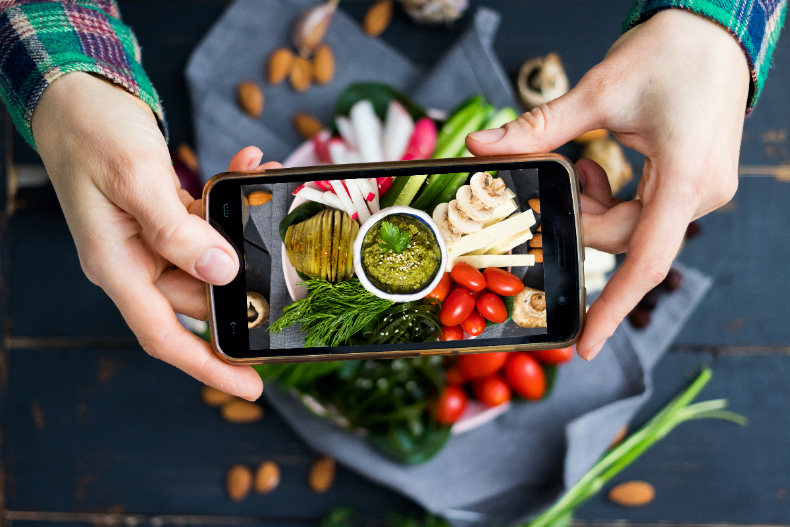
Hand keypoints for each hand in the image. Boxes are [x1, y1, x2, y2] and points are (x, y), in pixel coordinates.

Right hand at [32, 72, 278, 399]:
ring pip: (210, 255)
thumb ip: (178, 230)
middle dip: (245, 278)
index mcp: (117, 265)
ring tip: (264, 184)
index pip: (165, 335)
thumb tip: (222, 272)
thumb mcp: (135, 179)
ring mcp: (150, 239)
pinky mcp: (164, 215)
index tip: (250, 385)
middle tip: (287, 263)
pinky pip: (205, 222)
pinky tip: (247, 166)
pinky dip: (227, 200)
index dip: (208, 365)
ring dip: (240, 227)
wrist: (75, 94)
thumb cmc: (90, 132)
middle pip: (200, 295)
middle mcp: (135, 260)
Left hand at [466, 10, 749, 359]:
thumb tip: (482, 147)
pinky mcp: (692, 183)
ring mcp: (701, 191)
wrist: (716, 29)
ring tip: (580, 165)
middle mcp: (700, 194)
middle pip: (626, 239)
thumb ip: (538, 128)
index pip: (645, 261)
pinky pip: (644, 211)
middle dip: (580, 221)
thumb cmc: (670, 52)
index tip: (586, 344)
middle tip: (555, 181)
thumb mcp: (599, 91)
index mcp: (685, 178)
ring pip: (632, 227)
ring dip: (594, 206)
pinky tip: (597, 169)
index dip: (613, 307)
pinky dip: (613, 198)